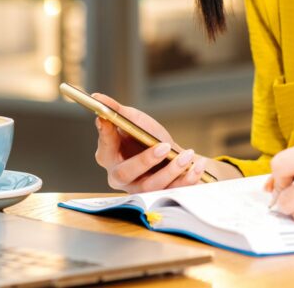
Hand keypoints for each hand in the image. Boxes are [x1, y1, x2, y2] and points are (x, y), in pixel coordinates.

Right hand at [92, 93, 210, 192]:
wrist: (172, 155)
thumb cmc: (147, 137)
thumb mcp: (134, 121)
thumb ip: (116, 111)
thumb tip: (96, 97)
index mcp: (110, 157)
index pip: (104, 148)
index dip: (105, 136)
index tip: (109, 120)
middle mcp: (121, 177)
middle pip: (125, 174)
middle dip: (145, 160)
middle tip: (164, 147)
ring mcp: (140, 189)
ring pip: (152, 186)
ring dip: (172, 171)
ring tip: (187, 156)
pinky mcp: (160, 195)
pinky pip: (173, 192)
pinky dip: (187, 179)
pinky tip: (196, 165)